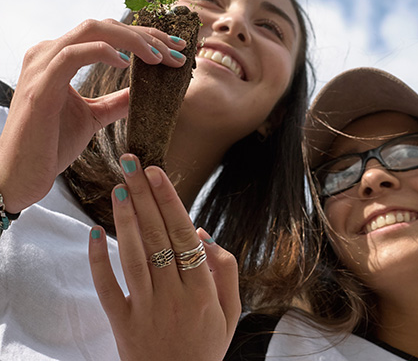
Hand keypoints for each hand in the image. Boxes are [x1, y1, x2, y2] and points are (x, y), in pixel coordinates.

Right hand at [0, 19, 186, 212]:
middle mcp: (48, 54)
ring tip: (160, 57)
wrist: (22, 174)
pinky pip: (73, 54)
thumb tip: (141, 93)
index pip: (106, 32)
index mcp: (59, 57)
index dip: (144, 36)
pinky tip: (127, 63)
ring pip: (92, 30)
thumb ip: (114, 102)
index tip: (176, 50)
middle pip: (104, 25)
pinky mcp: (41, 86)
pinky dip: (103, 51)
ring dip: (133, 40)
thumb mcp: (92, 118)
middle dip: (146, 34)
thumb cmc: (51, 144)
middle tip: (177, 51)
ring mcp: (42, 66)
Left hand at [89, 154, 239, 360]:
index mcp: (204, 290)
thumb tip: (203, 234)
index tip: (158, 174)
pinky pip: (108, 287)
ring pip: (134, 256)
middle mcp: (175, 296)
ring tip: (119, 188)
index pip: (184, 236)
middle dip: (145, 197)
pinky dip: (99, 261)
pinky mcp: (122, 322)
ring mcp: (146, 309)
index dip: (170, 202)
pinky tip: (95, 233)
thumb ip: (226, 271)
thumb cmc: (207, 345)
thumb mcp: (231, 312)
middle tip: (133, 165)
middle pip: (157, 237)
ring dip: (125, 219)